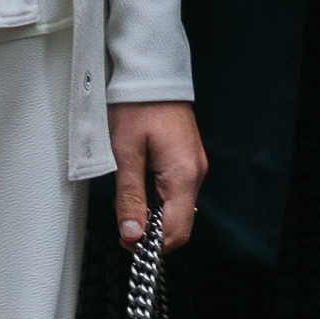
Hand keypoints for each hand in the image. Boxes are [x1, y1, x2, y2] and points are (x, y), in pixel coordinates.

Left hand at [108, 102, 205, 251]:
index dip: (151, 244)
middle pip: (179, 224)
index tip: (126, 241)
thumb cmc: (137, 107)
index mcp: (183, 176)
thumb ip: (130, 198)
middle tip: (123, 226)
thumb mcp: (125, 154)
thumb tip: (133, 235)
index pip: (176, 231)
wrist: (152, 74)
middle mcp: (196, 174)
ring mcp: (194, 166)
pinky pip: (178, 192)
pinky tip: (141, 190)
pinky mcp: (188, 159)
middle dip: (152, 233)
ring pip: (178, 209)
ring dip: (155, 217)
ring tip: (129, 205)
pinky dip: (160, 201)